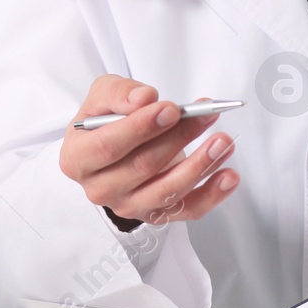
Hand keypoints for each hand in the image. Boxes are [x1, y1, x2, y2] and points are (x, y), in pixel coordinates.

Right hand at [60, 76, 238, 226]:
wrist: (112, 145)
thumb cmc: (106, 120)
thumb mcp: (102, 95)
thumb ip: (119, 93)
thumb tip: (144, 100)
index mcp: (78, 159)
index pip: (109, 146)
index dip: (141, 128)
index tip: (171, 109)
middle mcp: (100, 189)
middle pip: (143, 167)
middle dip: (178, 138)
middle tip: (205, 116)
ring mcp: (129, 206)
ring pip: (168, 191)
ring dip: (200, 165)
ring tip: (223, 141)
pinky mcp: (156, 215)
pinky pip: (187, 210)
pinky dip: (212, 194)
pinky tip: (229, 175)